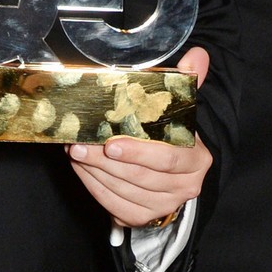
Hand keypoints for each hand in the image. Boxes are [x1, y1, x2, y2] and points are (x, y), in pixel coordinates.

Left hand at [66, 46, 212, 226]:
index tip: (111, 143)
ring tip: (74, 152)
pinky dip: (94, 188)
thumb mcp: (183, 106)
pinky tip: (81, 168)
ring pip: (124, 192)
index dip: (139, 152)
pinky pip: (114, 205)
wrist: (177, 171)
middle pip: (140, 177)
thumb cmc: (173, 131)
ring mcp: (164, 206)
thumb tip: (197, 54)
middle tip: (78, 144)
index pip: (168, 159)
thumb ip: (188, 81)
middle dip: (105, 161)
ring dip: (95, 173)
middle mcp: (185, 187)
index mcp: (197, 160)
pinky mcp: (143, 217)